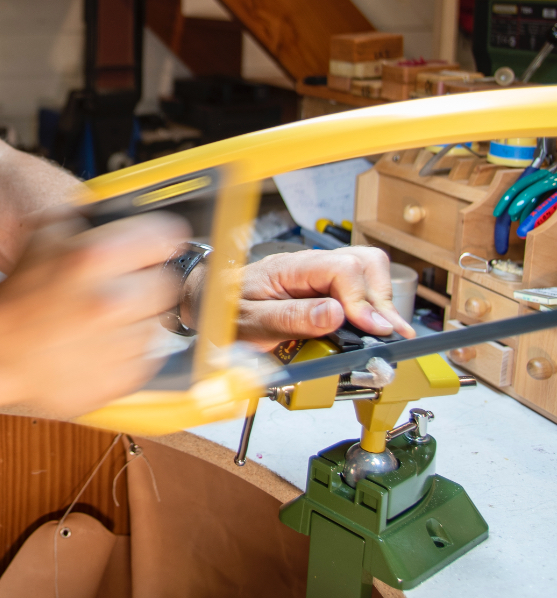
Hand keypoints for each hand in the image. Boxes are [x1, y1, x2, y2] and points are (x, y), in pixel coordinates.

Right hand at [0, 212, 186, 417]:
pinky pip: (147, 357)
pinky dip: (131, 349)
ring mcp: (117, 345)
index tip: (161, 244)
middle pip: (167, 282)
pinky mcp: (119, 379)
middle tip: (127, 284)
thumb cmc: (15, 296)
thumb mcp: (47, 232)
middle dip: (149, 279)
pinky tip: (102, 341)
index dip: (161, 238)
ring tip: (105, 316)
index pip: (165, 238)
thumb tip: (130, 213)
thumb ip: (93, 218)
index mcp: (96, 259)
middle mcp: (112, 302)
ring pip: (158, 322)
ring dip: (139, 316)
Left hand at [234, 246, 414, 350]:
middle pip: (363, 262)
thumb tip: (335, 314)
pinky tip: (373, 326)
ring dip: (380, 299)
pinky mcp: (322, 285)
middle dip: (380, 299)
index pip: (341, 268)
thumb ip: (291, 318)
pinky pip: (357, 284)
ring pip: (366, 269)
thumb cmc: (226, 310)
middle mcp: (308, 263)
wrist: (209, 302)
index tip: (373, 329)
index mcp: (289, 267)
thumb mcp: (251, 322)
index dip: (362, 300)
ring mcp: (317, 272)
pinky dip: (371, 304)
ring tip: (385, 332)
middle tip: (388, 334)